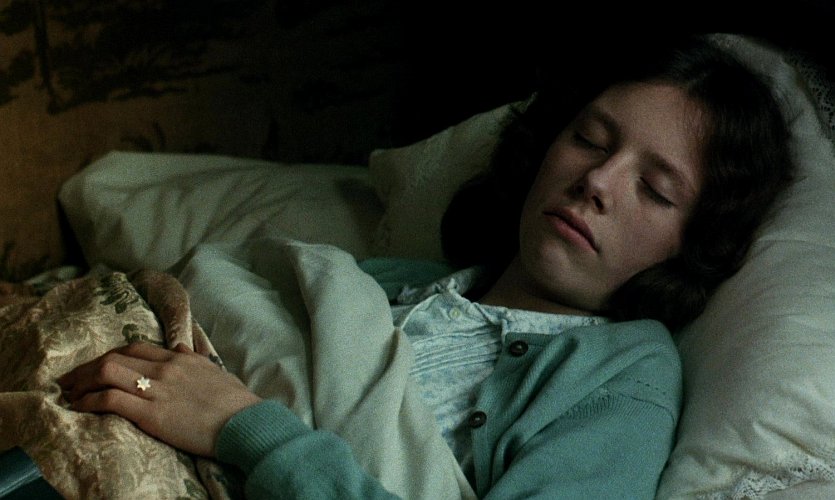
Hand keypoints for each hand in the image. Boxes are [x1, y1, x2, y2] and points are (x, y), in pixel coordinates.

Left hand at [58, 342, 261, 456]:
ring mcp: (157, 389)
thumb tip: (182, 350)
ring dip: (82, 382)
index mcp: (179, 359)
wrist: (246, 422)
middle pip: (115, 357)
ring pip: (107, 372)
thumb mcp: (215, 373)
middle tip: (70, 380)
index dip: (110, 355)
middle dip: (86, 368)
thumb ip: (195, 360)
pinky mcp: (152, 413)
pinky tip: (80, 407)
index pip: (135, 347)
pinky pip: (111, 399)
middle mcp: (165, 368)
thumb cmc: (236, 403)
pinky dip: (90, 401)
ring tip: (69, 394)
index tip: (96, 367)